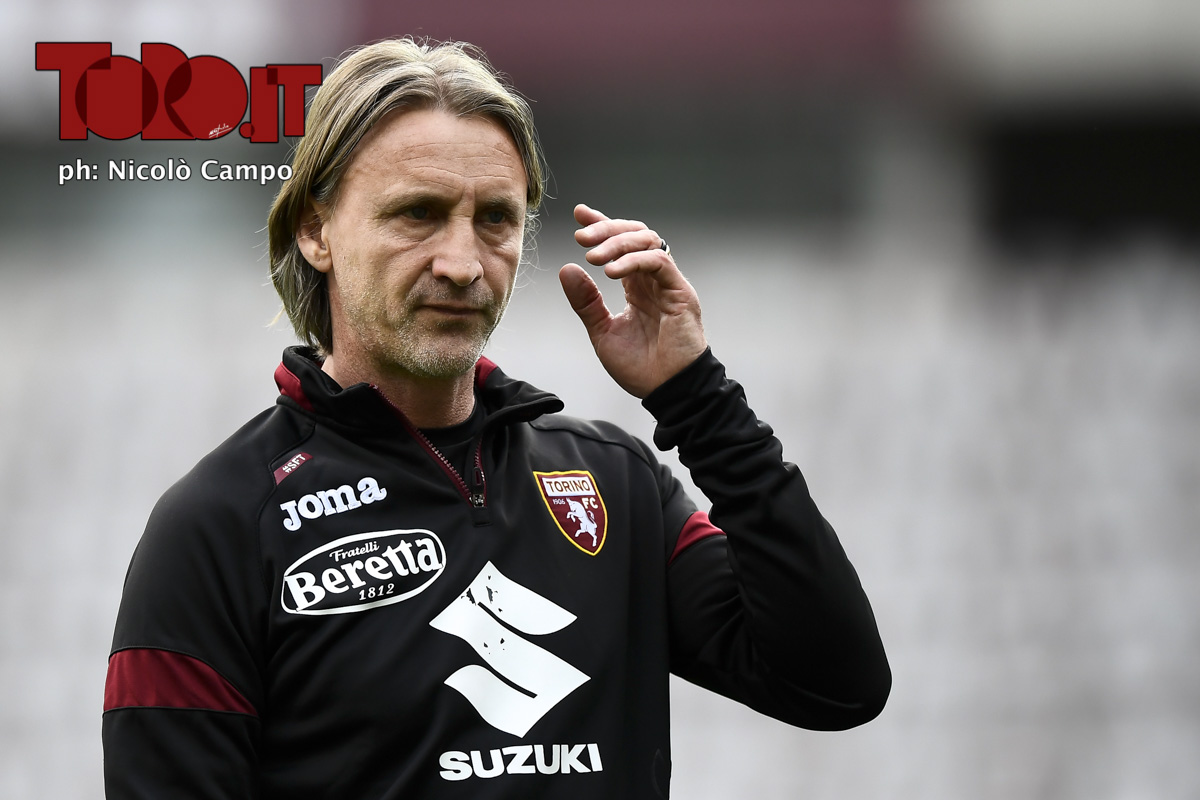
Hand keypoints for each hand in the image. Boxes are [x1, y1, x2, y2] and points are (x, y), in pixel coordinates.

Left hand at [559, 204, 706, 397]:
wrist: (667, 391)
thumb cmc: (641, 368)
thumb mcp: (602, 332)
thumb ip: (586, 302)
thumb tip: (567, 270)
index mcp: (637, 287)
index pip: (621, 246)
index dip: (602, 225)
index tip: (579, 215)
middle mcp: (654, 280)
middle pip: (635, 234)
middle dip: (606, 229)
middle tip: (580, 236)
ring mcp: (668, 283)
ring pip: (647, 241)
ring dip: (617, 243)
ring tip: (593, 257)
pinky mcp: (680, 291)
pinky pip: (659, 261)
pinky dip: (633, 261)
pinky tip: (611, 272)